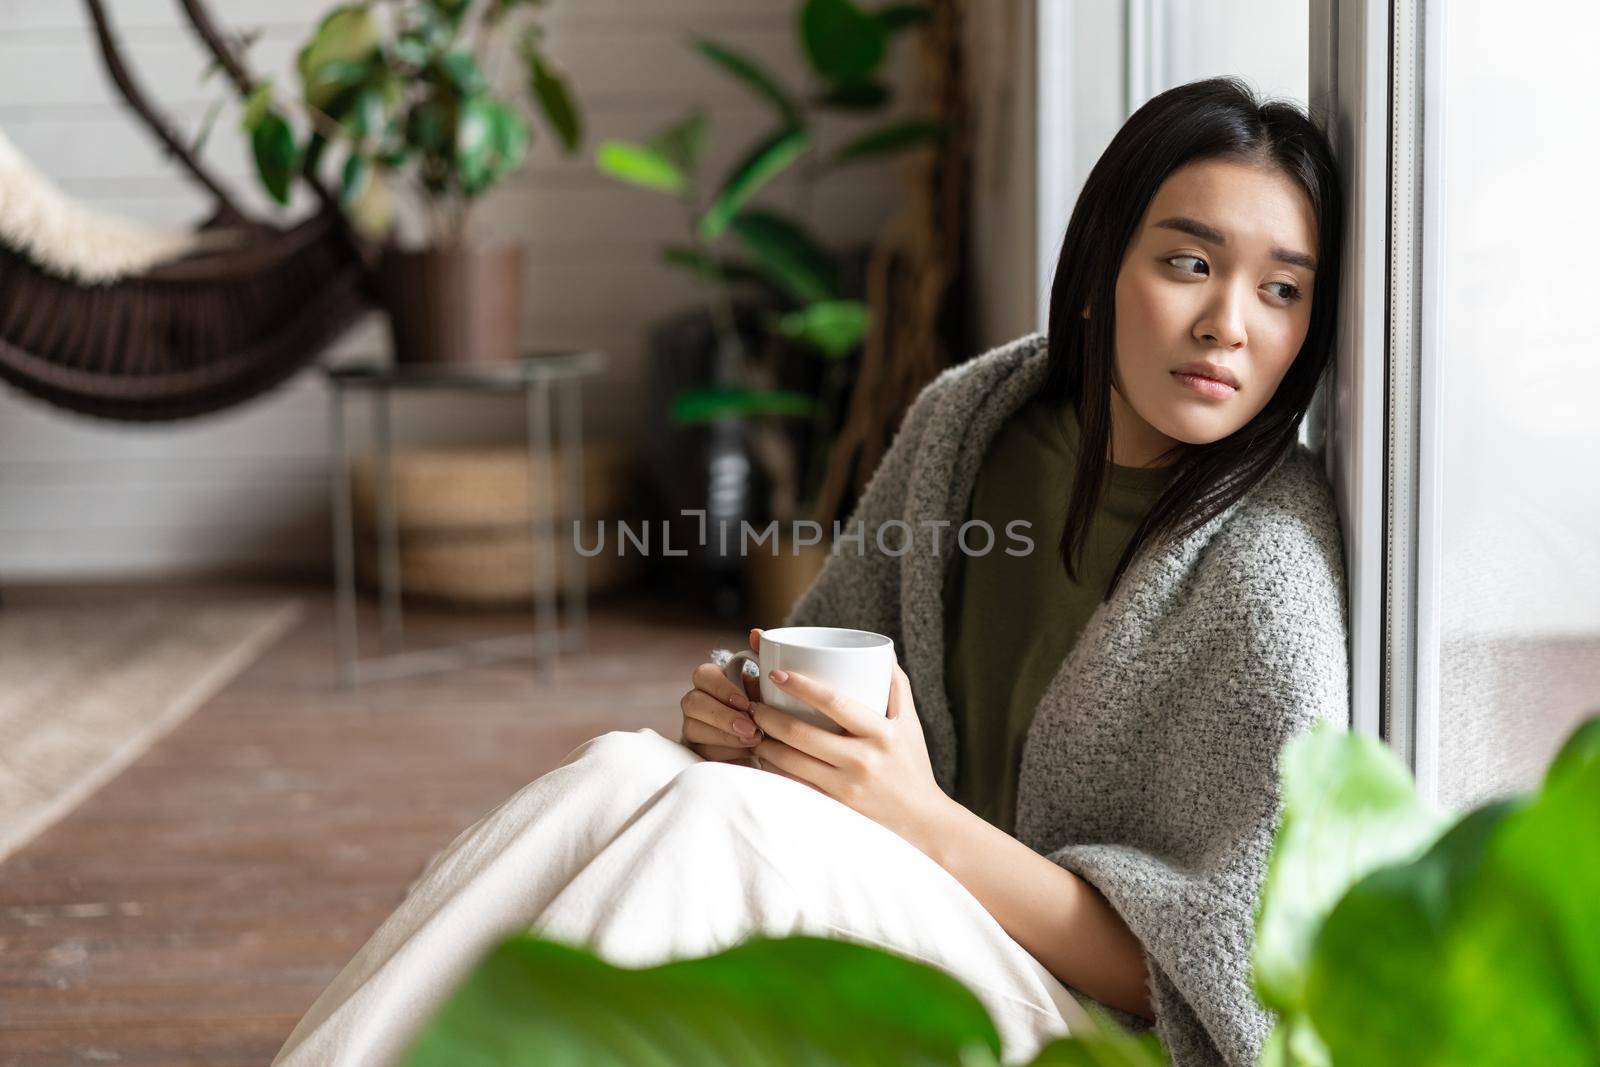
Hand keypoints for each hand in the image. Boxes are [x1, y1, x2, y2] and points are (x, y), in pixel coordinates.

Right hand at [679, 628, 764, 762]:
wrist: (771, 742)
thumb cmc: (766, 707)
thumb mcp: (769, 684)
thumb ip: (763, 656)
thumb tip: (756, 633)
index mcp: (712, 681)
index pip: (702, 674)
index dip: (720, 688)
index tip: (744, 702)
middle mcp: (697, 702)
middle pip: (692, 703)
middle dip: (722, 717)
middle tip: (751, 728)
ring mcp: (693, 727)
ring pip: (694, 729)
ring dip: (726, 737)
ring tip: (754, 742)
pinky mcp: (698, 751)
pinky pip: (702, 752)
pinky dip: (726, 754)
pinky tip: (748, 754)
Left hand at [747, 648, 950, 851]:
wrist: (922, 823)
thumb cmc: (912, 766)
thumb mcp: (911, 724)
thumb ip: (896, 684)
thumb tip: (881, 649)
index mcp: (880, 733)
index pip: (835, 702)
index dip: (801, 686)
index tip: (776, 673)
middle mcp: (862, 761)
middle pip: (801, 734)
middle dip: (768, 715)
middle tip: (752, 702)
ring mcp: (845, 788)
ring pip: (790, 762)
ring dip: (764, 743)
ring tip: (751, 728)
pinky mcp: (833, 808)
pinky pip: (794, 786)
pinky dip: (773, 770)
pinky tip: (761, 758)